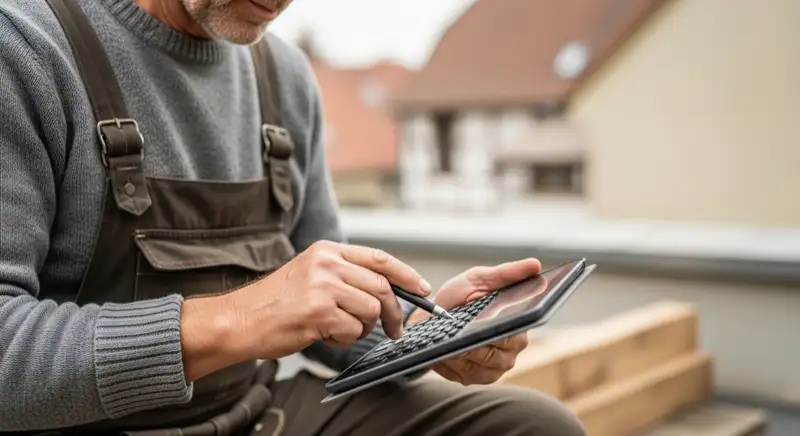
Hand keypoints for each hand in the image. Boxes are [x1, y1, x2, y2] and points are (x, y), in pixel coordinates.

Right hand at [182, 241, 429, 379]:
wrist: (240, 319)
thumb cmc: (276, 303)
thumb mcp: (311, 275)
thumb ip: (345, 276)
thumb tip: (387, 292)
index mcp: (327, 250)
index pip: (379, 258)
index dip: (406, 275)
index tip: (422, 288)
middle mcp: (326, 263)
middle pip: (380, 287)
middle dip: (393, 312)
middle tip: (393, 329)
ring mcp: (322, 286)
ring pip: (370, 310)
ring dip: (362, 328)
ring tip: (339, 329)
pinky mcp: (318, 311)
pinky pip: (352, 330)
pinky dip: (344, 339)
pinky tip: (324, 335)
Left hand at [406, 258, 540, 384]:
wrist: (435, 315)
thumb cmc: (462, 296)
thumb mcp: (481, 279)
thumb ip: (508, 273)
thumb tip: (535, 264)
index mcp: (519, 328)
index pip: (514, 334)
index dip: (499, 329)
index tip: (482, 320)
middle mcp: (510, 353)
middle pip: (494, 354)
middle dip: (474, 341)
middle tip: (458, 328)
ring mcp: (492, 369)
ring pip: (476, 365)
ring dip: (459, 350)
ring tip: (447, 336)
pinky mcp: (471, 379)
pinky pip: (461, 373)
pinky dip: (449, 360)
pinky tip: (441, 348)